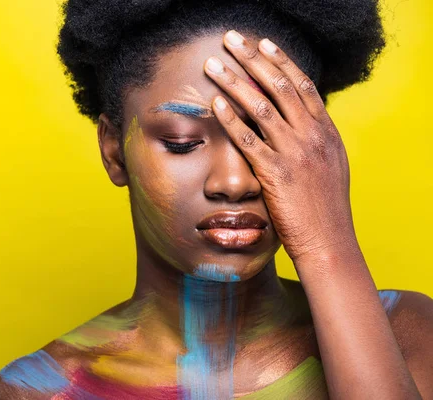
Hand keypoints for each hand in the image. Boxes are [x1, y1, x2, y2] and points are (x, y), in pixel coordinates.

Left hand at [203, 30, 356, 261]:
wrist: (329, 243)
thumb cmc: (324, 209)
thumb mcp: (328, 167)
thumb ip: (312, 141)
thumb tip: (295, 122)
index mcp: (326, 132)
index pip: (302, 85)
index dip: (280, 61)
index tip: (262, 43)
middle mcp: (312, 136)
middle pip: (280, 86)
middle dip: (252, 59)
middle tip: (231, 39)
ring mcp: (295, 153)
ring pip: (261, 106)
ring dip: (234, 82)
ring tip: (212, 65)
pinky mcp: (276, 173)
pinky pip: (249, 139)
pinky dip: (231, 119)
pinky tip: (215, 104)